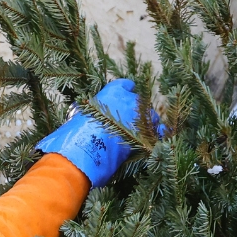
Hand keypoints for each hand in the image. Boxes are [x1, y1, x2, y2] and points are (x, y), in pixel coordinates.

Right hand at [35, 78, 157, 187]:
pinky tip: (156, 139)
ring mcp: (140, 116)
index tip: (124, 98)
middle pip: (139, 101)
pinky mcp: (146, 134)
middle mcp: (129, 99)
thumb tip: (83, 120)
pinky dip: (159, 134)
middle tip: (128, 122)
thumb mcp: (80, 117)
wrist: (85, 151)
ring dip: (146, 122)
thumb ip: (89, 114)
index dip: (125, 91)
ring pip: (150, 115)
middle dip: (135, 110)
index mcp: (113, 91)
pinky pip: (159, 130)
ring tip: (138, 134)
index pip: (125, 85)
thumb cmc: (76, 133)